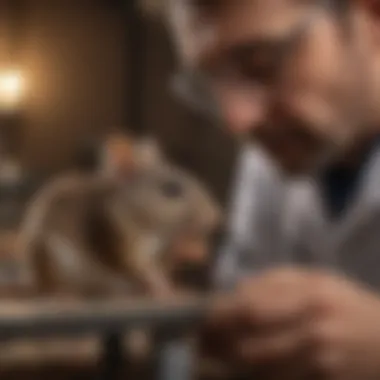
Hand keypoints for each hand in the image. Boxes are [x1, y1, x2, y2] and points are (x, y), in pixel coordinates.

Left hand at [205, 267, 379, 379]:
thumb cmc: (345, 303)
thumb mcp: (315, 279)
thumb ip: (273, 282)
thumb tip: (233, 293)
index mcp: (309, 297)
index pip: (251, 310)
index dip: (219, 318)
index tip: (200, 320)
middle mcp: (313, 333)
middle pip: (249, 345)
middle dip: (216, 347)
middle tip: (198, 344)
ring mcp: (319, 366)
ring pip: (257, 373)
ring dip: (225, 368)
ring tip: (207, 360)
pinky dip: (249, 379)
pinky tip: (235, 371)